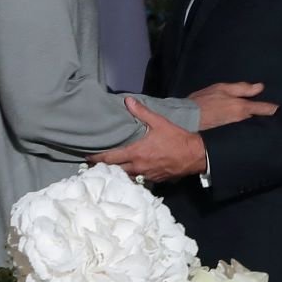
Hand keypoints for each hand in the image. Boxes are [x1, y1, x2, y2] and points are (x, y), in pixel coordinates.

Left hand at [90, 97, 209, 182]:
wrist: (194, 155)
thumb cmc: (176, 138)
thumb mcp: (159, 122)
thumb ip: (142, 112)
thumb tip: (128, 101)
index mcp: (135, 153)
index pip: (109, 158)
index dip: (96, 158)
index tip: (87, 156)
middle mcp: (137, 167)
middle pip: (114, 170)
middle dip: (103, 167)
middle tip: (93, 164)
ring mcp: (145, 175)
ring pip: (125, 176)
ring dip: (116, 173)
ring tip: (108, 168)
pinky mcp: (153, 180)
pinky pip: (137, 179)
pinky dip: (130, 176)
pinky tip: (128, 172)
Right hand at [191, 80, 277, 128]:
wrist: (186, 119)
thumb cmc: (203, 101)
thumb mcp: (222, 89)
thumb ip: (242, 88)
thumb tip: (260, 87)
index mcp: (242, 108)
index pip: (265, 109)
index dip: (274, 109)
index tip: (281, 110)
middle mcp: (242, 121)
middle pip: (260, 120)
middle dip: (267, 119)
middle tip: (276, 117)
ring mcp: (237, 130)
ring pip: (252, 126)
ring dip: (257, 124)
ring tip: (264, 123)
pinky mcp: (230, 136)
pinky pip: (243, 132)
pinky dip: (247, 130)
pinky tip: (248, 129)